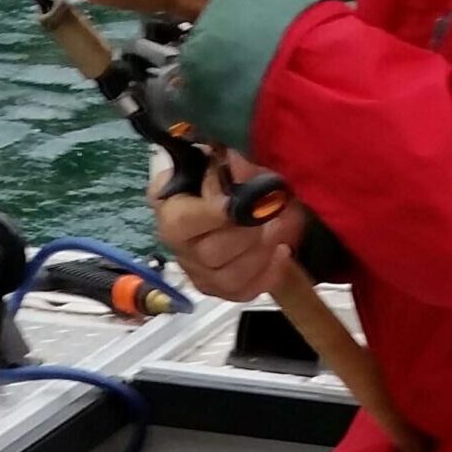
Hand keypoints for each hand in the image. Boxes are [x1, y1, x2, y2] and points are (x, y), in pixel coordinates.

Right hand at [150, 150, 306, 301]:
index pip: (183, 221)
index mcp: (171, 209)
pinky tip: (281, 251)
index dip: (212, 214)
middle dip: (248, 234)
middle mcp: (179, 247)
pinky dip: (268, 273)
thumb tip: (235, 160)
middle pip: (211, 253)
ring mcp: (197, 271)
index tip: (237, 203)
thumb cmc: (224, 176)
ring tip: (278, 229)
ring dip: (262, 253)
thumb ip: (224, 160)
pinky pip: (243, 293)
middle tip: (270, 214)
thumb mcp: (222, 159)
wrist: (234, 198)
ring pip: (229, 278)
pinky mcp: (218, 288)